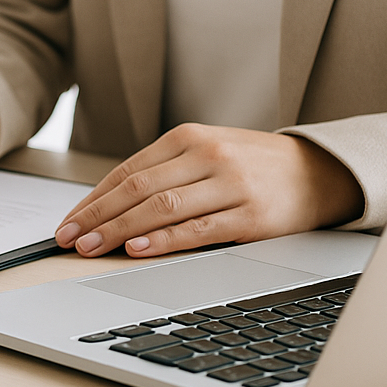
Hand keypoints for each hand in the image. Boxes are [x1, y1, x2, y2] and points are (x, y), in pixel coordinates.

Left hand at [55, 123, 364, 257]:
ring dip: (119, 231)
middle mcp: (206, 155)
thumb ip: (163, 172)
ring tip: (91, 248)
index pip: (126, 172)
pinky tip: (138, 249)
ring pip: (161, 208)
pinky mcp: (251, 215)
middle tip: (69, 239)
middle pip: (136, 189)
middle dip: (97, 217)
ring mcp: (230, 184)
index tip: (68, 223)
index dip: (92, 200)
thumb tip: (107, 206)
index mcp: (187, 137)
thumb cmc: (251, 165)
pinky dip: (163, 240)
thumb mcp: (206, 153)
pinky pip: (198, 229)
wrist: (319, 171)